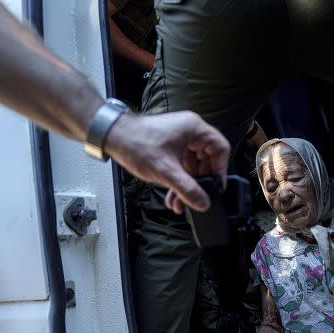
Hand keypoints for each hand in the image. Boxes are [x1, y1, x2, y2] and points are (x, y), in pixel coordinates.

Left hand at [105, 110, 229, 213]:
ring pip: (193, 165)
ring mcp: (179, 138)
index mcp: (194, 128)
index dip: (221, 170)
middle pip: (208, 159)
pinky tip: (173, 196)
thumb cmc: (135, 143)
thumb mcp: (166, 171)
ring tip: (180, 201)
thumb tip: (203, 202)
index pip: (221, 148)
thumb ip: (187, 189)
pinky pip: (182, 165)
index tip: (216, 186)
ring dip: (188, 184)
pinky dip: (179, 180)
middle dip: (200, 181)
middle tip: (197, 195)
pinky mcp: (170, 146)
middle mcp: (189, 130)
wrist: (112, 137)